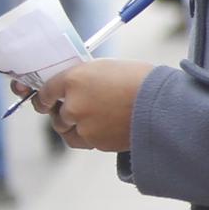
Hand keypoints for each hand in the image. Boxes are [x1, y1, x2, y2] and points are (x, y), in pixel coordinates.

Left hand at [24, 59, 152, 152]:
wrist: (165, 104)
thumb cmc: (142, 81)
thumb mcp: (107, 68)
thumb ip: (84, 78)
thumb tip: (72, 88)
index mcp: (73, 79)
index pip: (45, 91)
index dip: (43, 98)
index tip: (45, 102)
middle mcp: (73, 103)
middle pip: (56, 114)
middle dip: (64, 113)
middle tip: (77, 110)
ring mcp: (83, 125)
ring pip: (67, 130)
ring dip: (74, 127)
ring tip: (91, 122)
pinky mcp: (96, 142)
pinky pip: (83, 141)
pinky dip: (89, 136)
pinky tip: (103, 128)